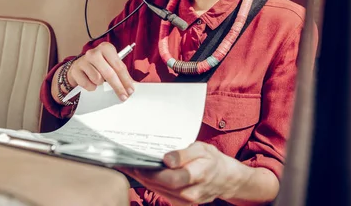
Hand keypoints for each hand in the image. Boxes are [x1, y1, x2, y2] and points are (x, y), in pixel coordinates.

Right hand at [68, 42, 134, 100]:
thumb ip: (121, 73)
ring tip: (98, 80)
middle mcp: (94, 52)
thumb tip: (132, 85)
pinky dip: (91, 86)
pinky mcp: (75, 70)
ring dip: (100, 83)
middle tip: (123, 96)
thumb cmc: (98, 65)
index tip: (130, 90)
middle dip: (118, 87)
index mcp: (106, 48)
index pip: (119, 66)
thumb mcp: (111, 64)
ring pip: (97, 79)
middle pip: (109, 74)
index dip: (126, 80)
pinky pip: (87, 84)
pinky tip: (90, 81)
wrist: (78, 67)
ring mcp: (84, 60)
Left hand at [122, 142, 245, 204]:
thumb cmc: (212, 160)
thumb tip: (166, 159)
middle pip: (161, 185)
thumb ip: (184, 154)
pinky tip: (142, 175)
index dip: (152, 171)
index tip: (136, 162)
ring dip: (143, 179)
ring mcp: (186, 200)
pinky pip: (162, 193)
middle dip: (141, 174)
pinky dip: (150, 184)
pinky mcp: (181, 202)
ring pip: (159, 190)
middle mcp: (191, 192)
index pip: (171, 177)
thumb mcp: (202, 149)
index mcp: (198, 175)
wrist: (225, 179)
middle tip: (124, 161)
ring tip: (129, 166)